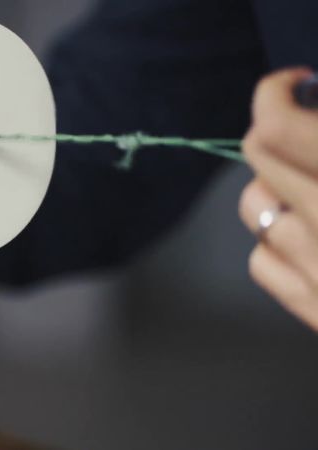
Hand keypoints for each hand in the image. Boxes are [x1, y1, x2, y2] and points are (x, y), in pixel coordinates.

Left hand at [240, 68, 317, 330]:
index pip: (278, 127)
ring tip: (317, 194)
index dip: (275, 95)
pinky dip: (277, 246)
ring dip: (276, 190)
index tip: (289, 86)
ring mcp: (317, 270)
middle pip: (258, 155)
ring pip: (253, 206)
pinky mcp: (313, 308)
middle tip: (306, 134)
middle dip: (278, 134)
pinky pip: (261, 261)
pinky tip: (313, 244)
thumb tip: (308, 107)